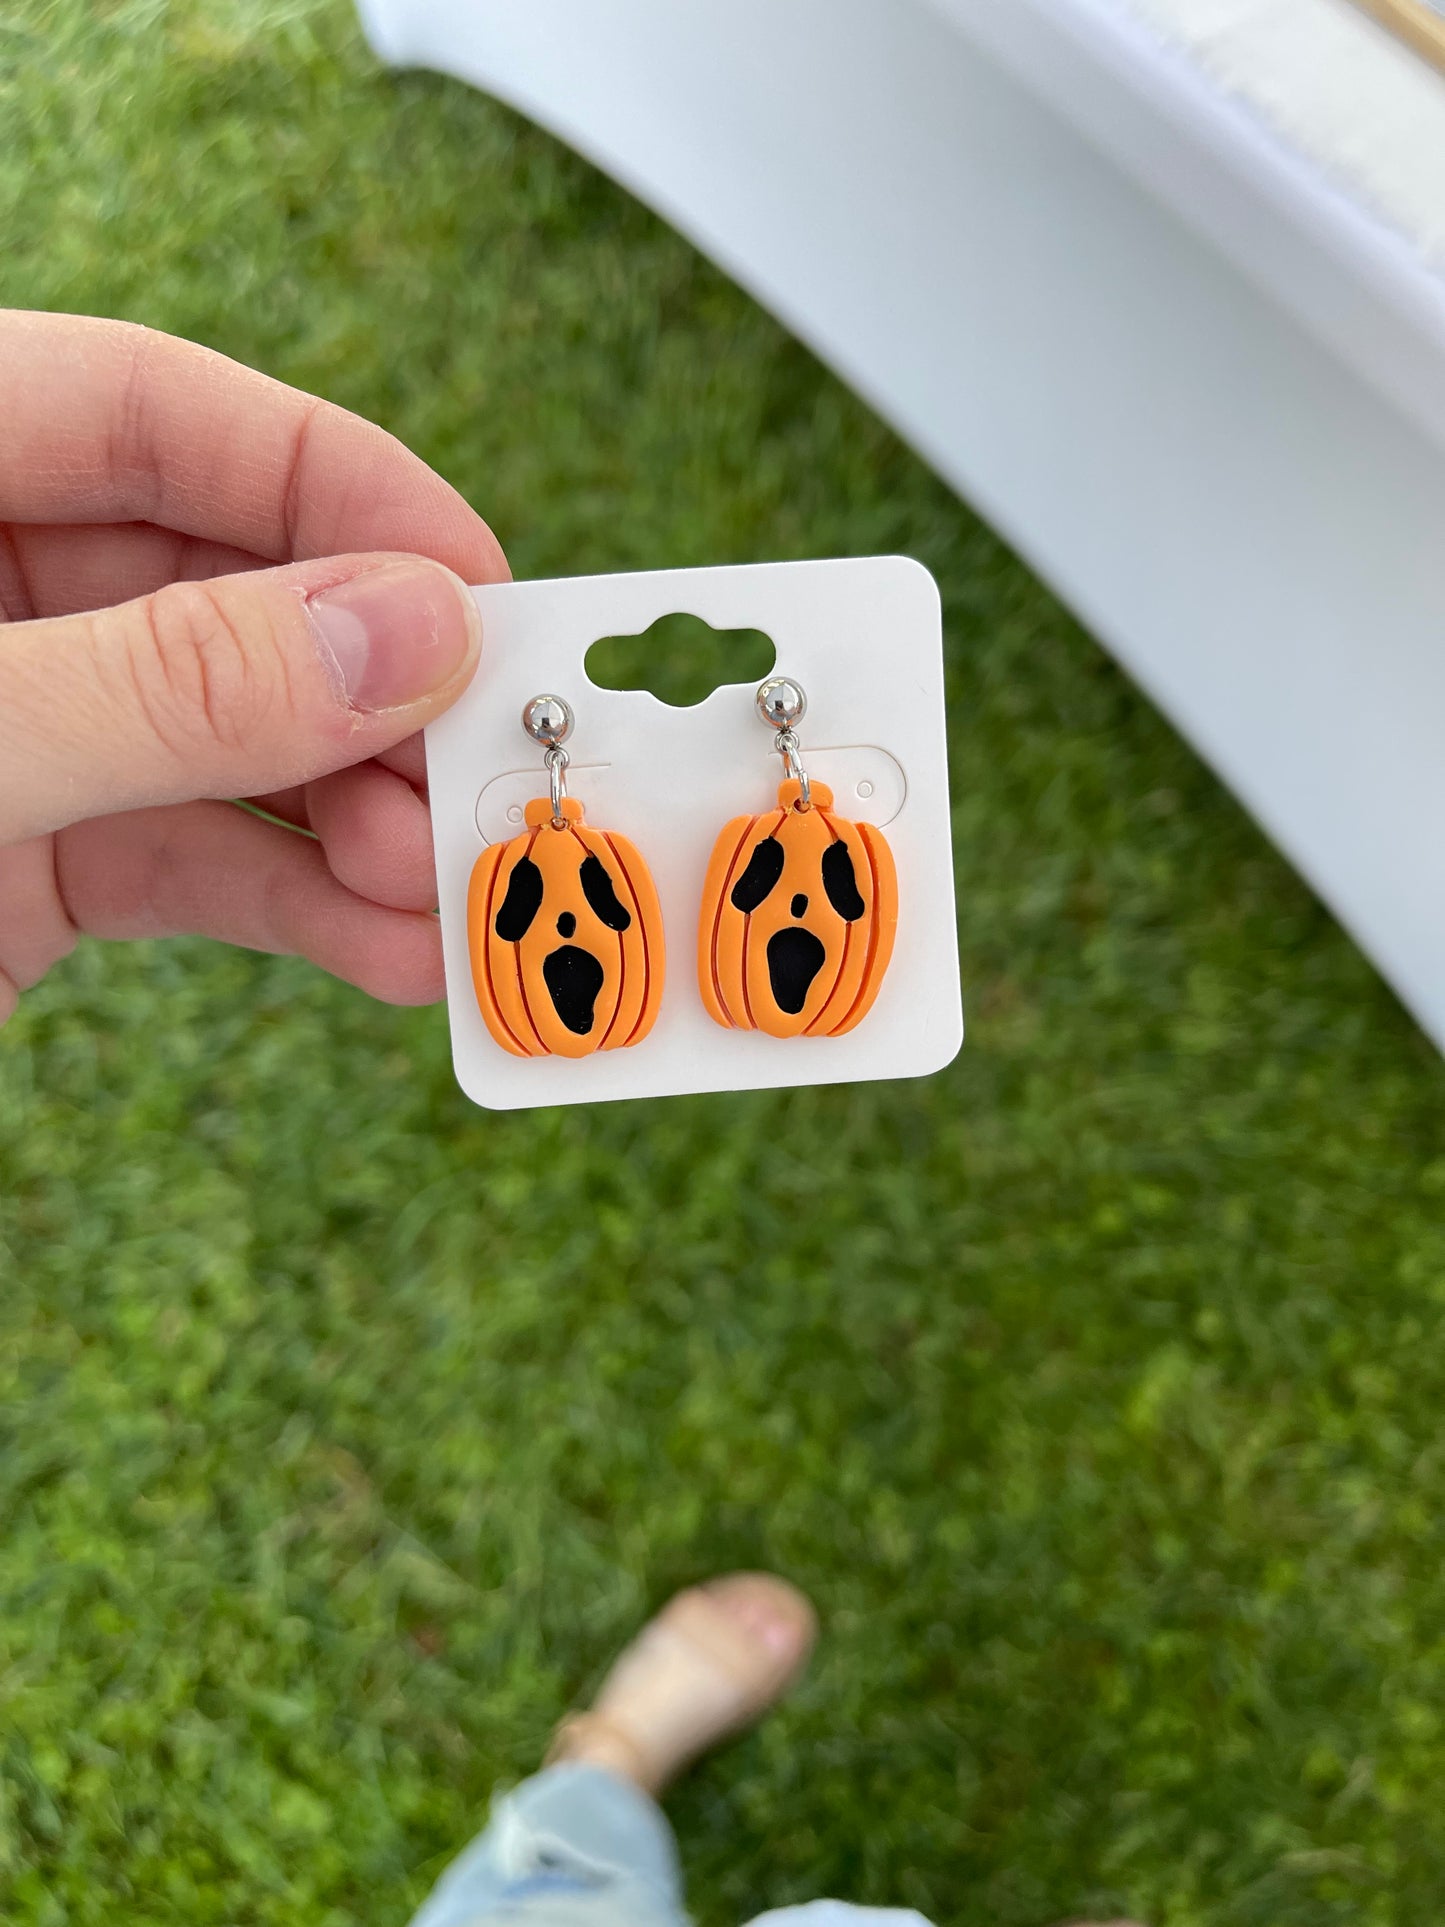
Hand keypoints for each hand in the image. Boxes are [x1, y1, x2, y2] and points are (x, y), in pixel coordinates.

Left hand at [0, 311, 507, 1024]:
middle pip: (224, 591)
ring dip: (358, 819)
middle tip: (484, 766)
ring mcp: (13, 732)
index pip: (154, 413)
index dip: (333, 483)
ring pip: (227, 743)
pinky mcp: (26, 862)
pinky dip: (297, 908)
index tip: (478, 588)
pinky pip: (187, 862)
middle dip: (370, 695)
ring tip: (440, 883)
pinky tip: (392, 951)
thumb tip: (403, 636)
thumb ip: (166, 683)